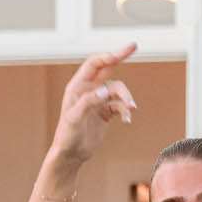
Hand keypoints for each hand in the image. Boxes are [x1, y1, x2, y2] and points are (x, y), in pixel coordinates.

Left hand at [48, 46, 137, 167]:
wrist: (71, 155)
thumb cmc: (67, 136)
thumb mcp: (75, 118)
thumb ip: (89, 102)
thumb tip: (106, 90)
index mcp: (78, 86)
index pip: (95, 64)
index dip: (109, 55)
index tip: (124, 50)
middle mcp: (89, 90)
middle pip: (108, 68)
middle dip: (120, 56)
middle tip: (135, 46)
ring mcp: (98, 100)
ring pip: (118, 91)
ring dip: (126, 98)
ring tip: (131, 109)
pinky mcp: (105, 112)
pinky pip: (120, 106)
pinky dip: (125, 111)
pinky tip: (127, 121)